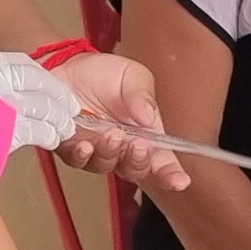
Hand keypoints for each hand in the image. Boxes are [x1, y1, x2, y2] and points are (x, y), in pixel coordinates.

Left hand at [47, 49, 188, 192]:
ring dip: (110, 153)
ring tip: (111, 134)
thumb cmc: (105, 75)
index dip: (172, 175)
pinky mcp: (71, 148)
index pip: (162, 161)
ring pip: (106, 166)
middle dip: (139, 162)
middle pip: (135, 170)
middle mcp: (122, 148)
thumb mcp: (132, 76)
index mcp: (145, 134)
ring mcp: (96, 150)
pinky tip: (85, 145)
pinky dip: (82, 155)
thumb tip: (148, 116)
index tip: (180, 181)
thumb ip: (142, 94)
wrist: (70, 67)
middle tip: (139, 145)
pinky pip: (77, 160)